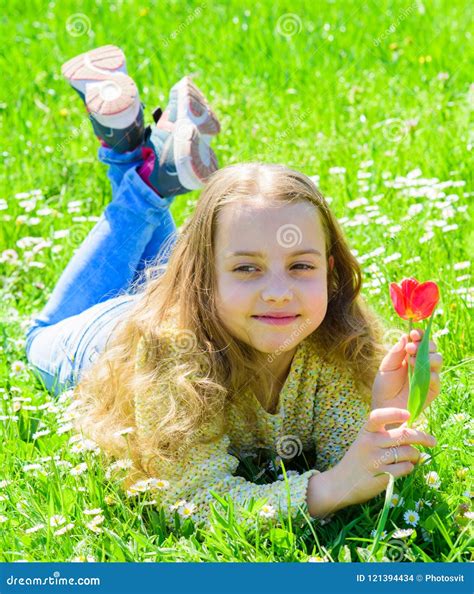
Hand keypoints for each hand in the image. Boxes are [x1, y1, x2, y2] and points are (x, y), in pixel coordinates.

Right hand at [320, 408, 436, 511]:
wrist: (340, 484)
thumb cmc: (357, 461)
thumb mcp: (365, 442)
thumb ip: (383, 434)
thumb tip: (409, 427)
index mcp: (366, 432)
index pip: (379, 416)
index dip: (394, 413)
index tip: (408, 414)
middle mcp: (370, 443)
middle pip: (403, 435)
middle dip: (422, 437)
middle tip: (432, 441)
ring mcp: (375, 460)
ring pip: (408, 452)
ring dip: (416, 456)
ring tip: (414, 459)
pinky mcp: (382, 476)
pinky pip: (406, 468)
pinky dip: (410, 468)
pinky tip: (406, 468)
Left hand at [371, 328, 442, 411]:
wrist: (384, 407)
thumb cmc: (384, 386)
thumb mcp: (386, 367)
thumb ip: (395, 353)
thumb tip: (404, 336)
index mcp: (410, 355)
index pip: (420, 340)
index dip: (420, 334)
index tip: (413, 332)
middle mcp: (422, 363)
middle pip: (432, 348)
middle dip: (424, 344)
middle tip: (411, 347)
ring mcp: (428, 375)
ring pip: (438, 360)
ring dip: (427, 356)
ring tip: (411, 359)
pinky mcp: (432, 389)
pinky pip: (437, 378)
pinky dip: (430, 373)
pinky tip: (418, 371)